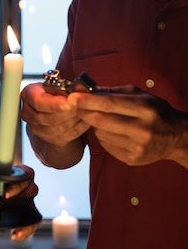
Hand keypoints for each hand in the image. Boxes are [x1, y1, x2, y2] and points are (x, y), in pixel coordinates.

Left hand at [0, 164, 40, 239]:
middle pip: (30, 192)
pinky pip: (33, 223)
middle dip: (13, 202)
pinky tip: (15, 235)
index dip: (16, 186)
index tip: (4, 195)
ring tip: (7, 224)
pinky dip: (26, 230)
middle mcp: (28, 186)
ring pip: (33, 209)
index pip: (25, 175)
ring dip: (21, 218)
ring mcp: (29, 201)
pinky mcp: (28, 215)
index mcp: (20, 172)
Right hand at [21, 82, 89, 145]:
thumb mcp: (62, 85)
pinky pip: (64, 136)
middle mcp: (28, 112)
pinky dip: (78, 128)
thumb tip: (82, 86)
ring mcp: (35, 127)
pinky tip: (86, 120)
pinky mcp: (46, 138)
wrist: (55, 110)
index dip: (55, 104)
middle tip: (84, 107)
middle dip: (69, 113)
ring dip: (75, 121)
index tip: (71, 104)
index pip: (39, 102)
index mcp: (29, 94)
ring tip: (86, 112)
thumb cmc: (58, 94)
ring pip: (57, 129)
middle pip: (48, 118)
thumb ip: (71, 87)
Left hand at [68, 86, 187, 166]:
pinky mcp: (131, 159)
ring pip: (100, 134)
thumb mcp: (139, 95)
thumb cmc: (156, 111)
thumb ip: (112, 92)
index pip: (109, 104)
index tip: (72, 97)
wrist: (175, 137)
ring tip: (103, 119)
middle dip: (84, 112)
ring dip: (95, 125)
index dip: (87, 101)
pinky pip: (105, 146)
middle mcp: (141, 129)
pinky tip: (113, 131)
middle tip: (74, 106)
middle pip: (101, 121)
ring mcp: (136, 147)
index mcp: (144, 109)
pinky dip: (103, 137)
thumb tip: (86, 89)